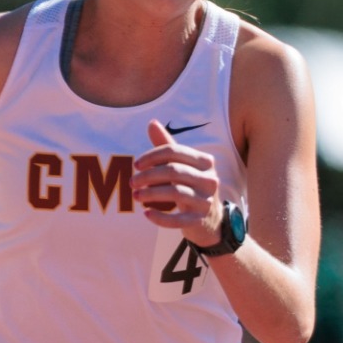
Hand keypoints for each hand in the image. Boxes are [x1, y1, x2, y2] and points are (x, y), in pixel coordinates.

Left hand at [132, 120, 223, 246]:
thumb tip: (152, 123)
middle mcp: (210, 180)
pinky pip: (178, 219)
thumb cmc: (190, 185)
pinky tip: (146, 213)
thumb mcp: (181, 165)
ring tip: (136, 196)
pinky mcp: (200, 220)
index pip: (174, 152)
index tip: (136, 165)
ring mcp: (206, 201)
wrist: (210, 218)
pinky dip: (160, 217)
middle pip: (173, 171)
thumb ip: (167, 145)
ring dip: (151, 194)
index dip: (152, 156)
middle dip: (148, 176)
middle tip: (132, 182)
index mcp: (205, 162)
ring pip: (176, 192)